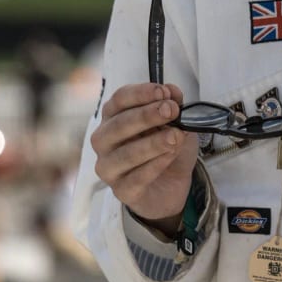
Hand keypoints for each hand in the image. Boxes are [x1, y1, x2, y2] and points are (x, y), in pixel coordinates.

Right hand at [90, 83, 198, 232]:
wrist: (172, 184)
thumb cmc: (166, 147)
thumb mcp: (176, 122)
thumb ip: (173, 105)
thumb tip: (172, 90)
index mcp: (114, 117)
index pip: (119, 100)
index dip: (140, 94)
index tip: (163, 92)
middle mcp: (104, 141)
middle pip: (119, 125)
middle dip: (146, 116)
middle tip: (171, 111)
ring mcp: (109, 167)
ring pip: (125, 154)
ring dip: (152, 143)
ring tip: (175, 136)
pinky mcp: (121, 191)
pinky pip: (136, 178)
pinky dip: (155, 165)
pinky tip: (170, 156)